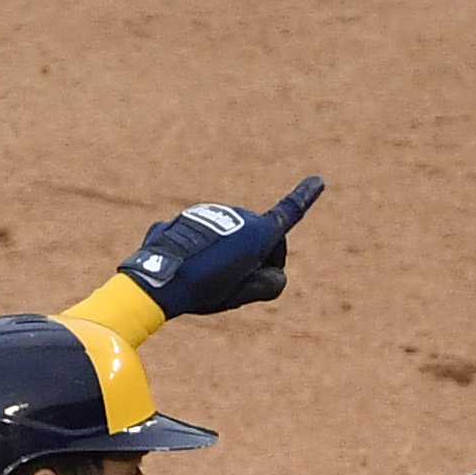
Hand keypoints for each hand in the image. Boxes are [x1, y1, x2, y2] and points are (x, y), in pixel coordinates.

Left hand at [118, 176, 325, 316]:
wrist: (157, 278)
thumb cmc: (204, 288)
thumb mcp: (243, 294)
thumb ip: (268, 285)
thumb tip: (273, 275)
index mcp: (258, 232)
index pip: (289, 213)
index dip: (305, 197)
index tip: (318, 180)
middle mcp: (238, 216)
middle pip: (260, 240)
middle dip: (257, 260)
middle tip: (234, 286)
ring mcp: (212, 213)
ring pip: (231, 239)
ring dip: (228, 256)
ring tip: (205, 280)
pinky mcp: (191, 217)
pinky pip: (209, 239)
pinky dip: (206, 252)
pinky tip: (190, 270)